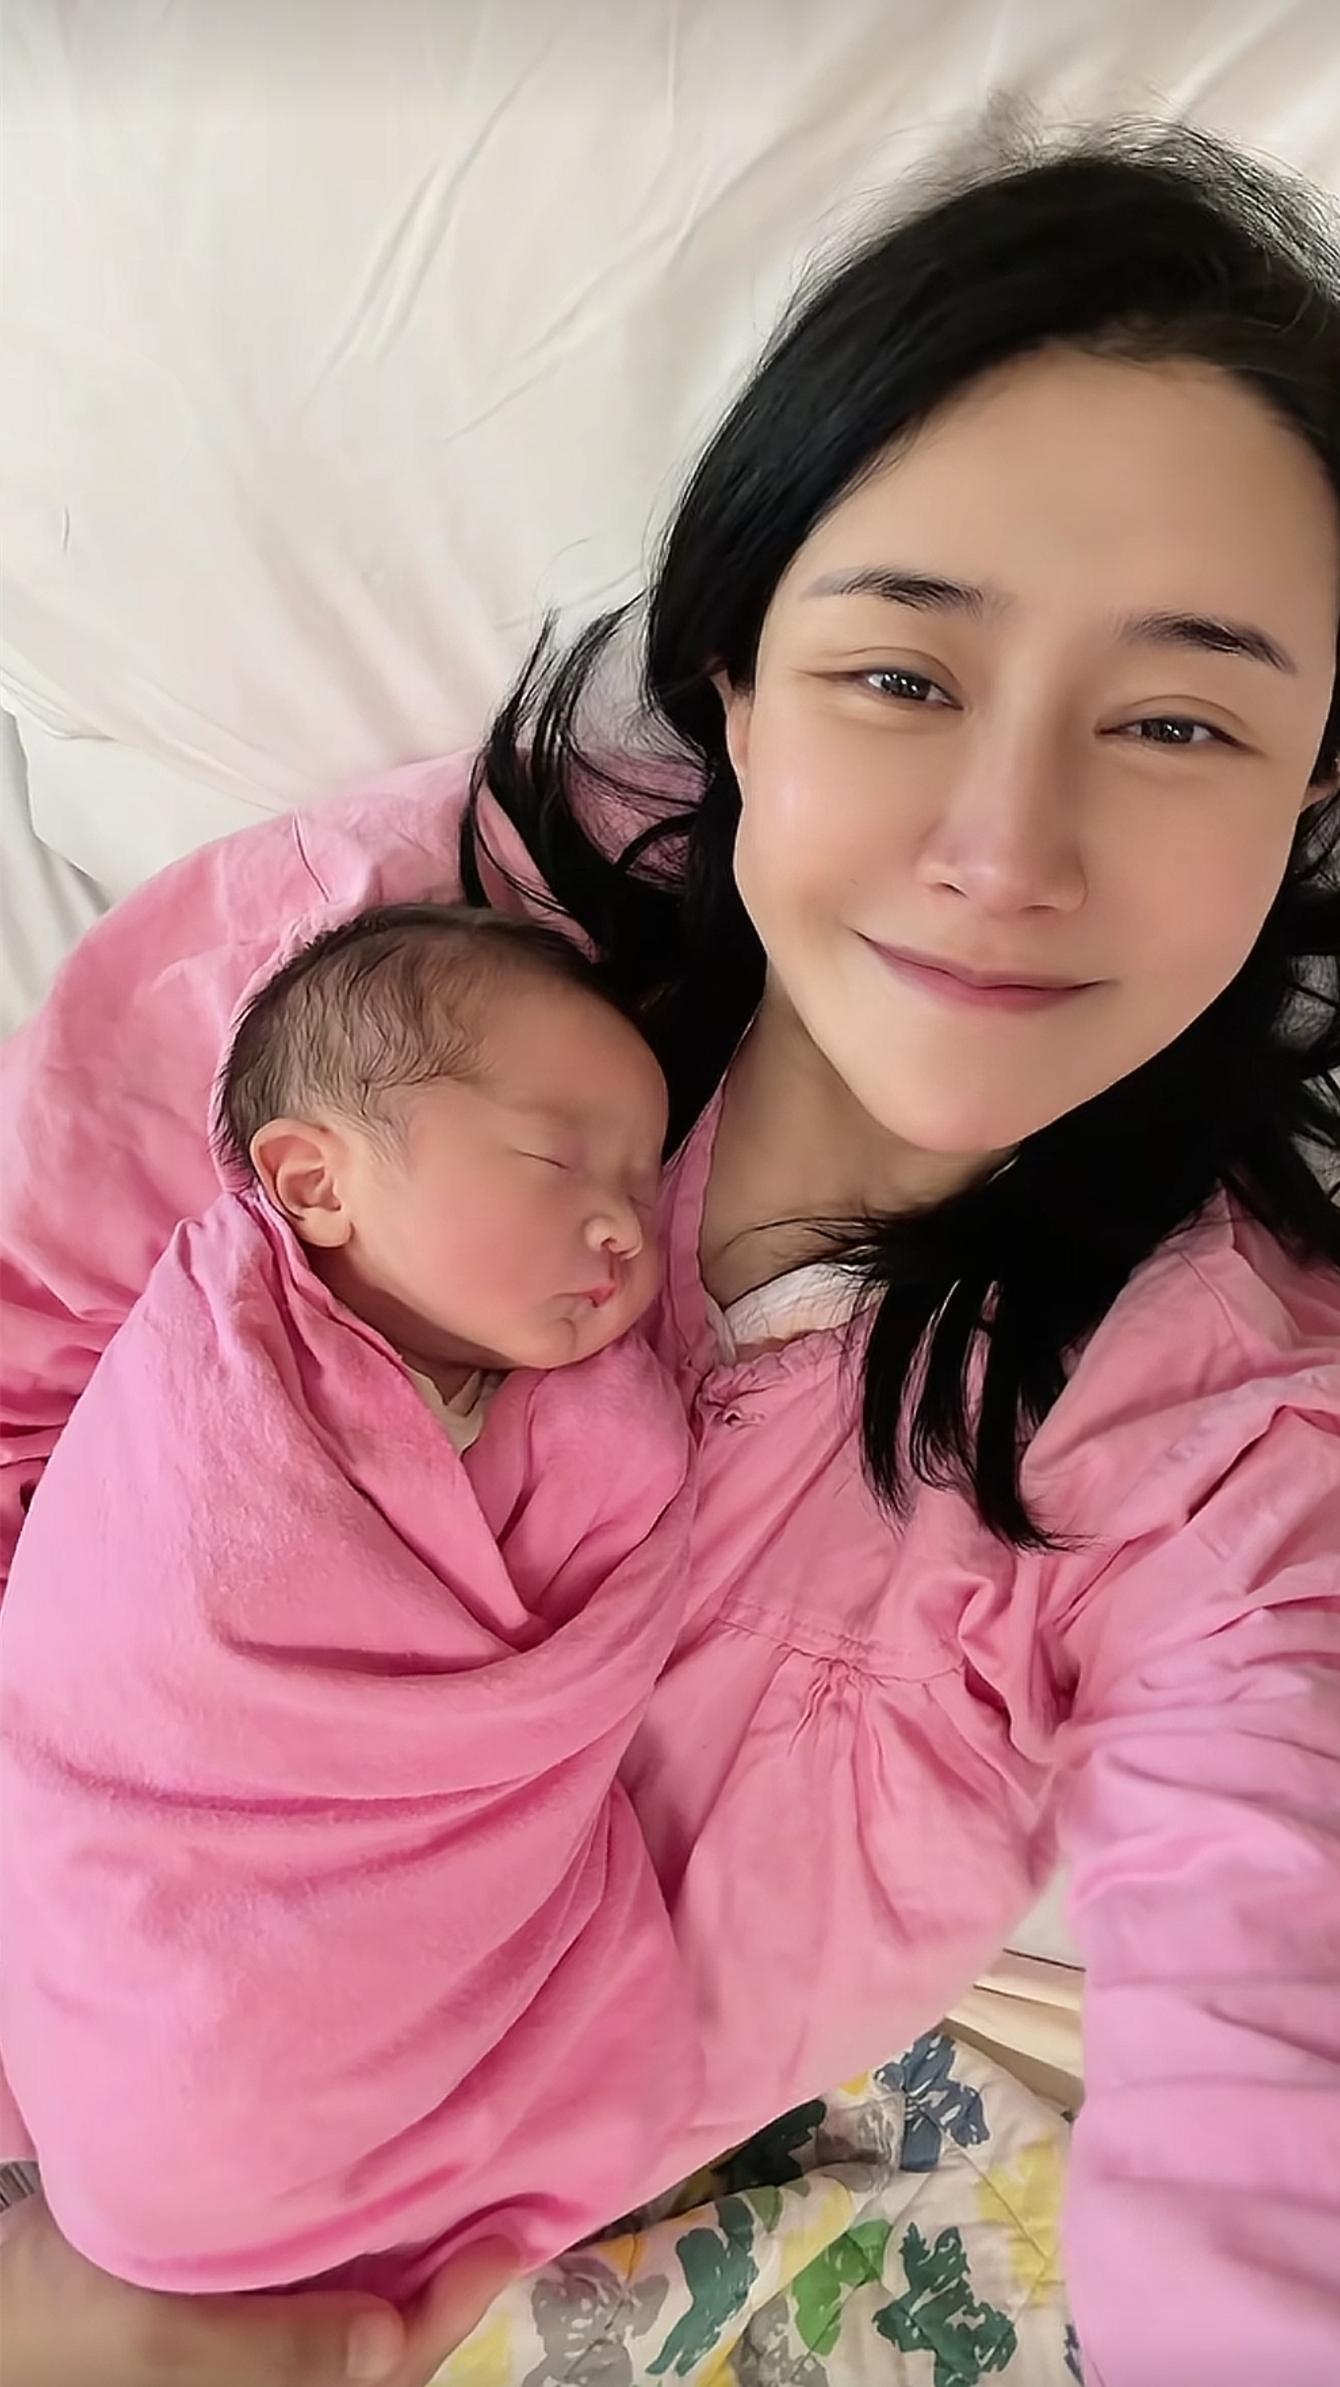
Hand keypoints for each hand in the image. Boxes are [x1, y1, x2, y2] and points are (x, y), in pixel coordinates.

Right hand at [0, 2192, 516, 2386]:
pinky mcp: (242, 2305)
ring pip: (367, 2306)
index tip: (513, 2234)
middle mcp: (283, 2374)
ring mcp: (265, 2339)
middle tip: (513, 2197)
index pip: (398, 2357)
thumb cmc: (62, 2322)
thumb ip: (277, 2347)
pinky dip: (368, 2238)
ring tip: (466, 2179)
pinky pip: (329, 2282)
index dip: (460, 2300)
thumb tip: (390, 2342)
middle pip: (395, 2337)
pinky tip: (386, 2185)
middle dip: (453, 2276)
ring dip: (415, 2253)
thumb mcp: (159, 2331)